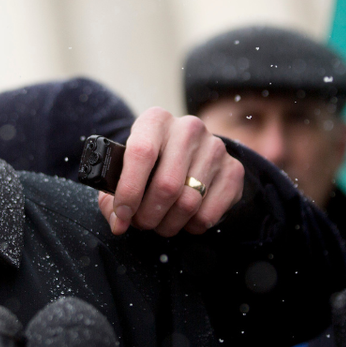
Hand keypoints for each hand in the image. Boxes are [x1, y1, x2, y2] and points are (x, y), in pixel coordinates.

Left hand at [98, 107, 243, 236]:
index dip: (128, 190)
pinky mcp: (233, 169)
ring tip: (160, 223)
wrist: (191, 152)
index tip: (122, 214)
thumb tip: (118, 221)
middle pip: (167, 185)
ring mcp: (215, 148)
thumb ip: (112, 195)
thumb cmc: (150, 163)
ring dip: (168, 224)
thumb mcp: (126, 168)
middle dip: (148, 215)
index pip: (142, 153)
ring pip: (188, 203)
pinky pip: (209, 214)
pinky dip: (191, 226)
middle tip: (140, 223)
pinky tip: (184, 219)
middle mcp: (188, 128)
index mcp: (156, 120)